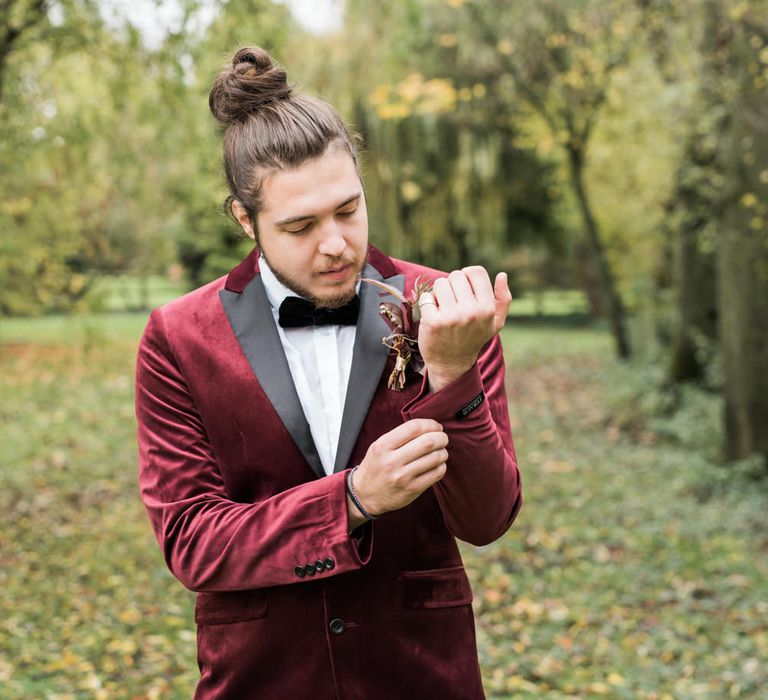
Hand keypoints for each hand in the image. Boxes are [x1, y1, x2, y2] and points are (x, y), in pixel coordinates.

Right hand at [348, 419, 448, 524]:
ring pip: (435, 458)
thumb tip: (429, 426)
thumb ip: (400, 436)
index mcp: (383, 446)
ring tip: (440, 451)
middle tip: (443, 438)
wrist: (365, 495)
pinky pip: (436, 473)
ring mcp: (403, 477)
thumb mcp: (379, 446)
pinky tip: (436, 465)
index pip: (414, 427)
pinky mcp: (412, 489)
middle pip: (428, 442)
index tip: (436, 427)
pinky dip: (441, 466)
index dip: (430, 424)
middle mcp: (392, 461)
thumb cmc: (376, 467)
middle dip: (441, 438)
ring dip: (443, 452)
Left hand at [417, 267, 511, 390]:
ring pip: (440, 283)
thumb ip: (503, 299)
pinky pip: (426, 297)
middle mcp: (471, 312)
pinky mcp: (433, 322)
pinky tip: (433, 315)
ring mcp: (451, 317)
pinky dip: (427, 304)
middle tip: (453, 302)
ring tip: (443, 308)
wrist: (451, 364)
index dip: (467, 276)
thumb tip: (502, 275)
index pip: (476, 271)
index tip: (463, 289)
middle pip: (456, 275)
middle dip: (452, 286)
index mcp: (487, 309)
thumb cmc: (473, 338)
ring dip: (439, 294)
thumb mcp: (495, 323)